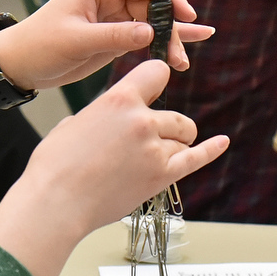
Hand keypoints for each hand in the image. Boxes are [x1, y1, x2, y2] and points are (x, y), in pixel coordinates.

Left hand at [0, 0, 215, 117]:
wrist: (20, 65)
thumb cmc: (40, 46)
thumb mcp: (76, 41)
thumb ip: (114, 36)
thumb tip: (150, 33)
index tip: (185, 16)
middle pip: (154, 5)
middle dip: (171, 28)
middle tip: (179, 55)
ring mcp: (116, 15)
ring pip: (154, 22)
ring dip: (170, 40)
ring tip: (182, 62)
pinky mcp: (117, 34)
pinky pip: (148, 35)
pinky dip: (166, 41)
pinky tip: (193, 42)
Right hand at [0, 61, 229, 275]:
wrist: (55, 202)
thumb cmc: (54, 165)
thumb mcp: (74, 122)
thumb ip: (102, 115)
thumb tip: (109, 122)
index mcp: (119, 99)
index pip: (157, 73)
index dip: (155, 81)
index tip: (152, 89)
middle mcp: (142, 120)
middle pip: (175, 115)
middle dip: (165, 127)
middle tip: (144, 142)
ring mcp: (155, 149)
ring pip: (182, 140)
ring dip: (171, 147)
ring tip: (146, 161)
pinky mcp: (161, 176)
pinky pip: (195, 159)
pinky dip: (210, 150)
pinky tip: (221, 142)